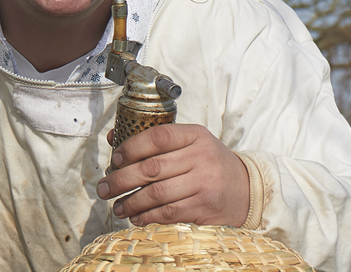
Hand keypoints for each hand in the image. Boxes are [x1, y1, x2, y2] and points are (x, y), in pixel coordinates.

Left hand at [96, 124, 248, 226]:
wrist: (247, 188)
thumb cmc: (209, 162)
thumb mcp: (190, 143)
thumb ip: (155, 140)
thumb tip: (113, 138)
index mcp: (195, 135)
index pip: (158, 136)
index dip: (131, 147)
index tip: (115, 158)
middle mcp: (201, 156)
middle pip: (151, 168)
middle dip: (121, 179)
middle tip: (104, 187)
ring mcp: (204, 182)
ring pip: (157, 193)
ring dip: (131, 202)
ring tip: (116, 206)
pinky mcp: (204, 206)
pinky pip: (168, 212)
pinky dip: (147, 216)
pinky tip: (135, 216)